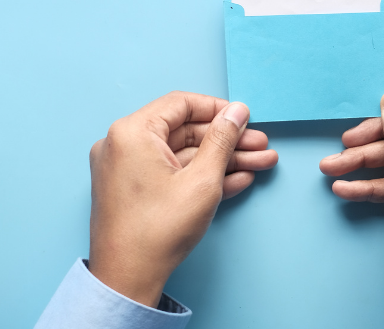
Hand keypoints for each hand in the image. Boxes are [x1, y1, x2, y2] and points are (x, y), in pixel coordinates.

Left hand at [88, 92, 277, 306]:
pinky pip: (171, 173)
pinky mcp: (134, 189)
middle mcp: (123, 144)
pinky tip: (237, 179)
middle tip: (260, 146)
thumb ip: (222, 140)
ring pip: (183, 154)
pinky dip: (200, 176)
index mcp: (132, 132)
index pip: (181, 104)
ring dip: (221, 160)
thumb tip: (237, 112)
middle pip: (185, 131)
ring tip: (260, 163)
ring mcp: (127, 168)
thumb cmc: (157, 231)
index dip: (218, 110)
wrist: (127, 279)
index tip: (245, 118)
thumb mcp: (202, 181)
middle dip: (227, 140)